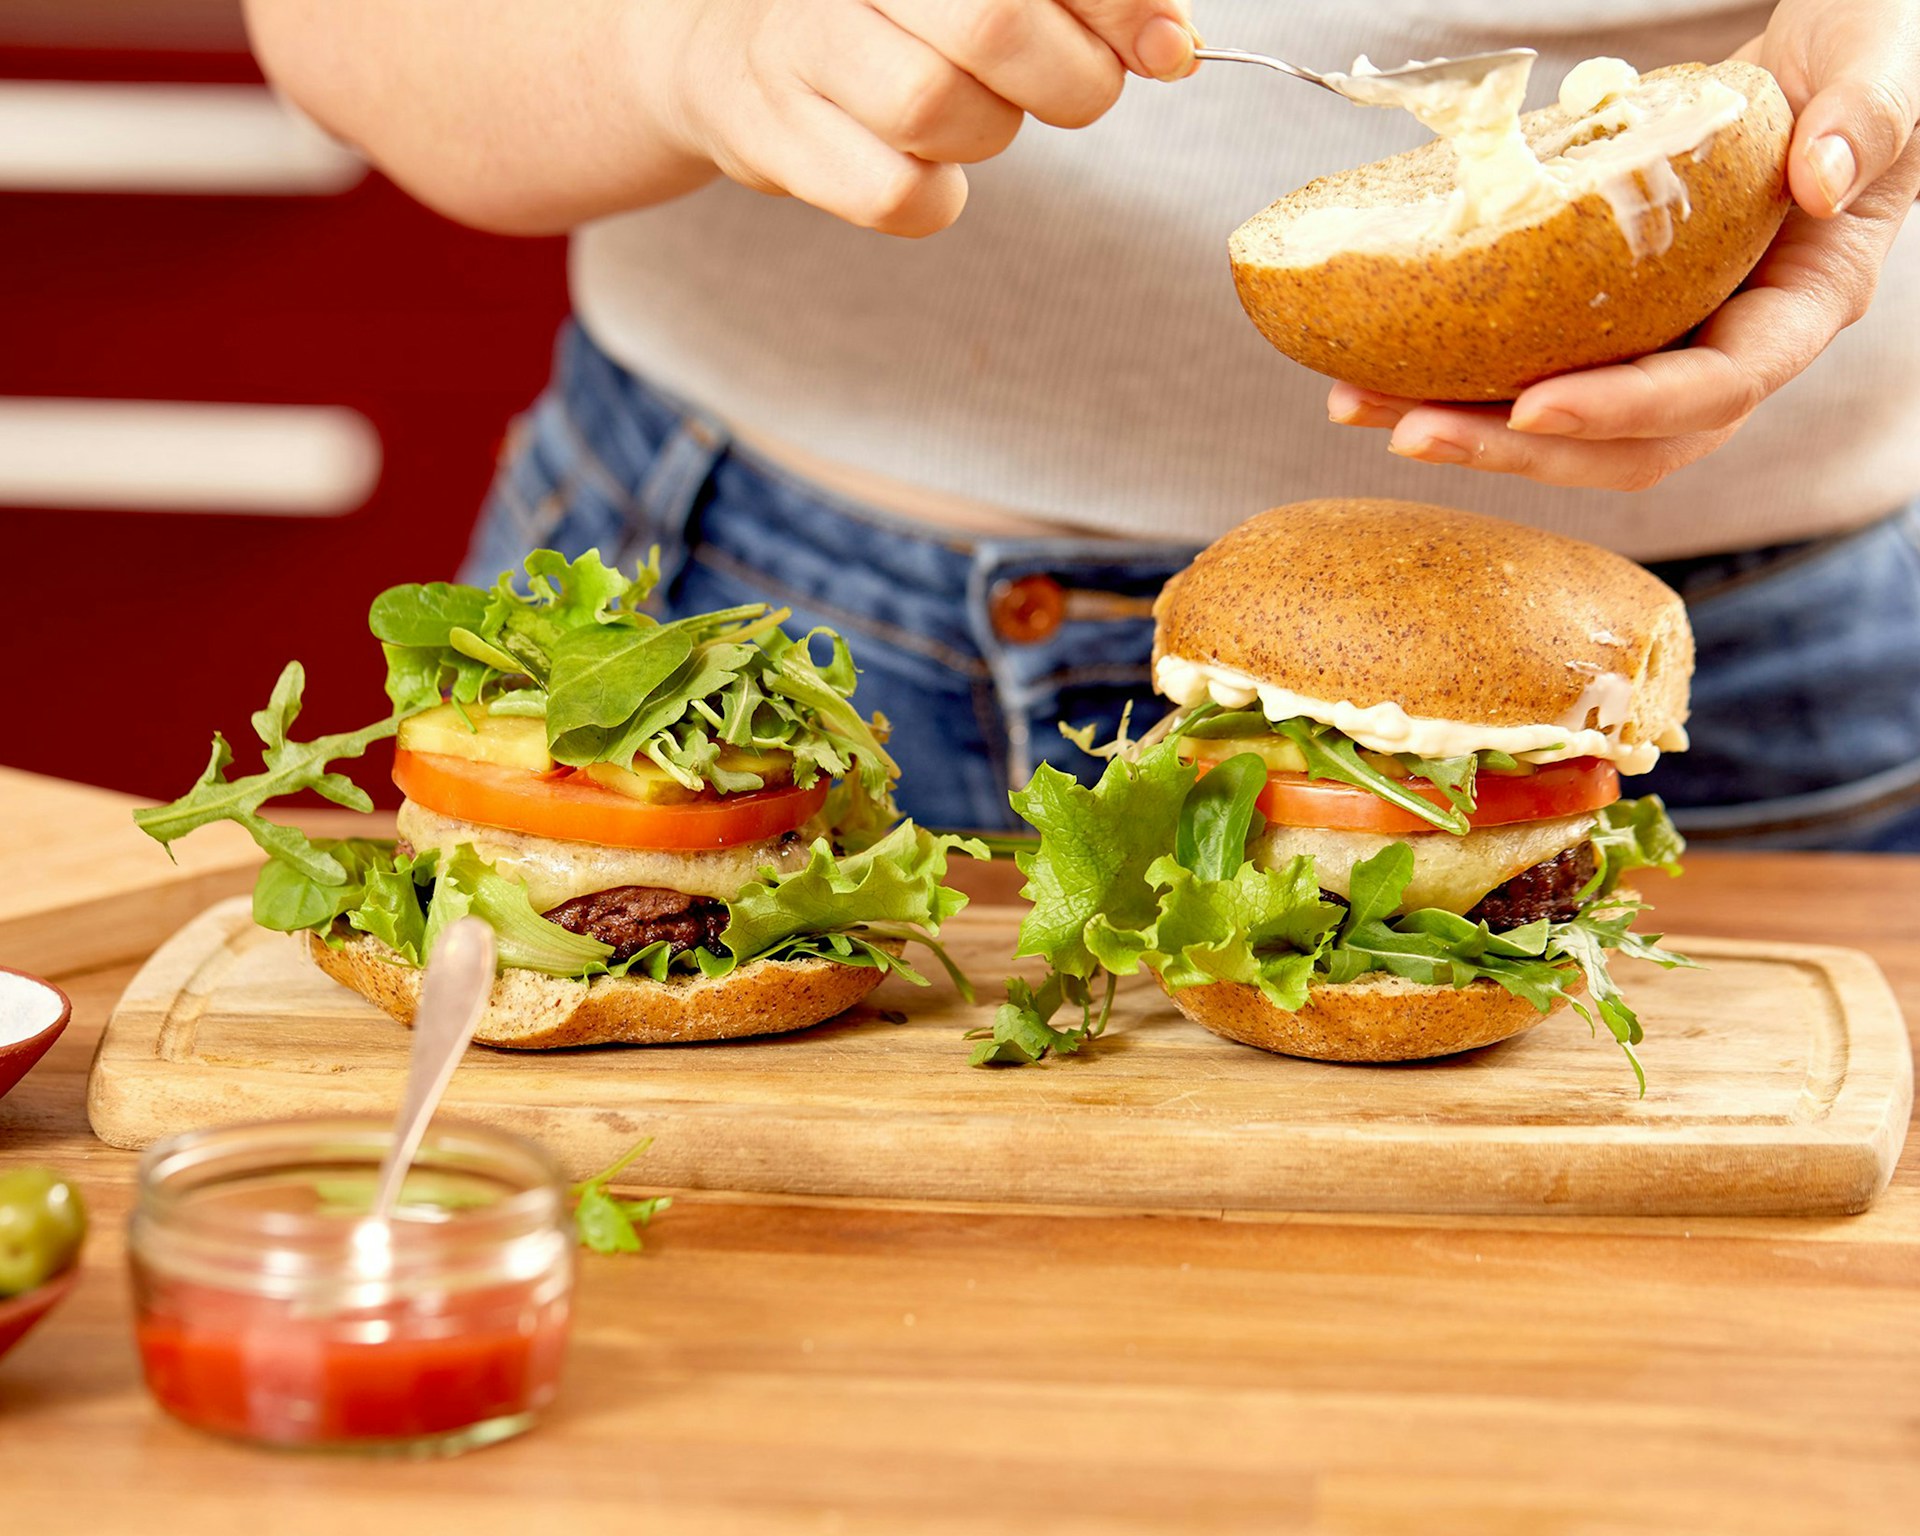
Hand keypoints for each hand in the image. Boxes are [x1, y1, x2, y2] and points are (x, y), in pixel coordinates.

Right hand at [653, 0, 1195, 236]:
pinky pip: (897, 198)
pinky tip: (930, 167)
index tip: (1166, 48)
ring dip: (991, 132)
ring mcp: (796, 43)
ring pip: (938, 111)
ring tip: (975, 112)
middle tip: (1074, 90)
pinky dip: (938, 199)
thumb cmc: (888, 12)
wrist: (730, 49)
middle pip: (991, 23)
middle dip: (1070, 77)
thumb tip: (1171, 46)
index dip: (1120, 3)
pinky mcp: (770, 135)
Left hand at [1327, 0, 1919, 491]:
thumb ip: (1864, 117)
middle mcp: (1735, 343)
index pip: (1716, 389)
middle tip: (1409, 431)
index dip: (1623, 410)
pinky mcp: (1620, 321)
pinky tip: (1377, 366)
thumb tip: (1818, 184)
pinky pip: (1539, 368)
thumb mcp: (1890, 61)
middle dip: (1515, 452)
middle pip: (1626, 443)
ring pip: (1569, 426)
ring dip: (1464, 429)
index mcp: (1805, 303)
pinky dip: (1459, 378)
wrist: (1833, 54)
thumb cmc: (1877, 47)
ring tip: (1358, 404)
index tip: (1532, 409)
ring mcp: (1674, 338)